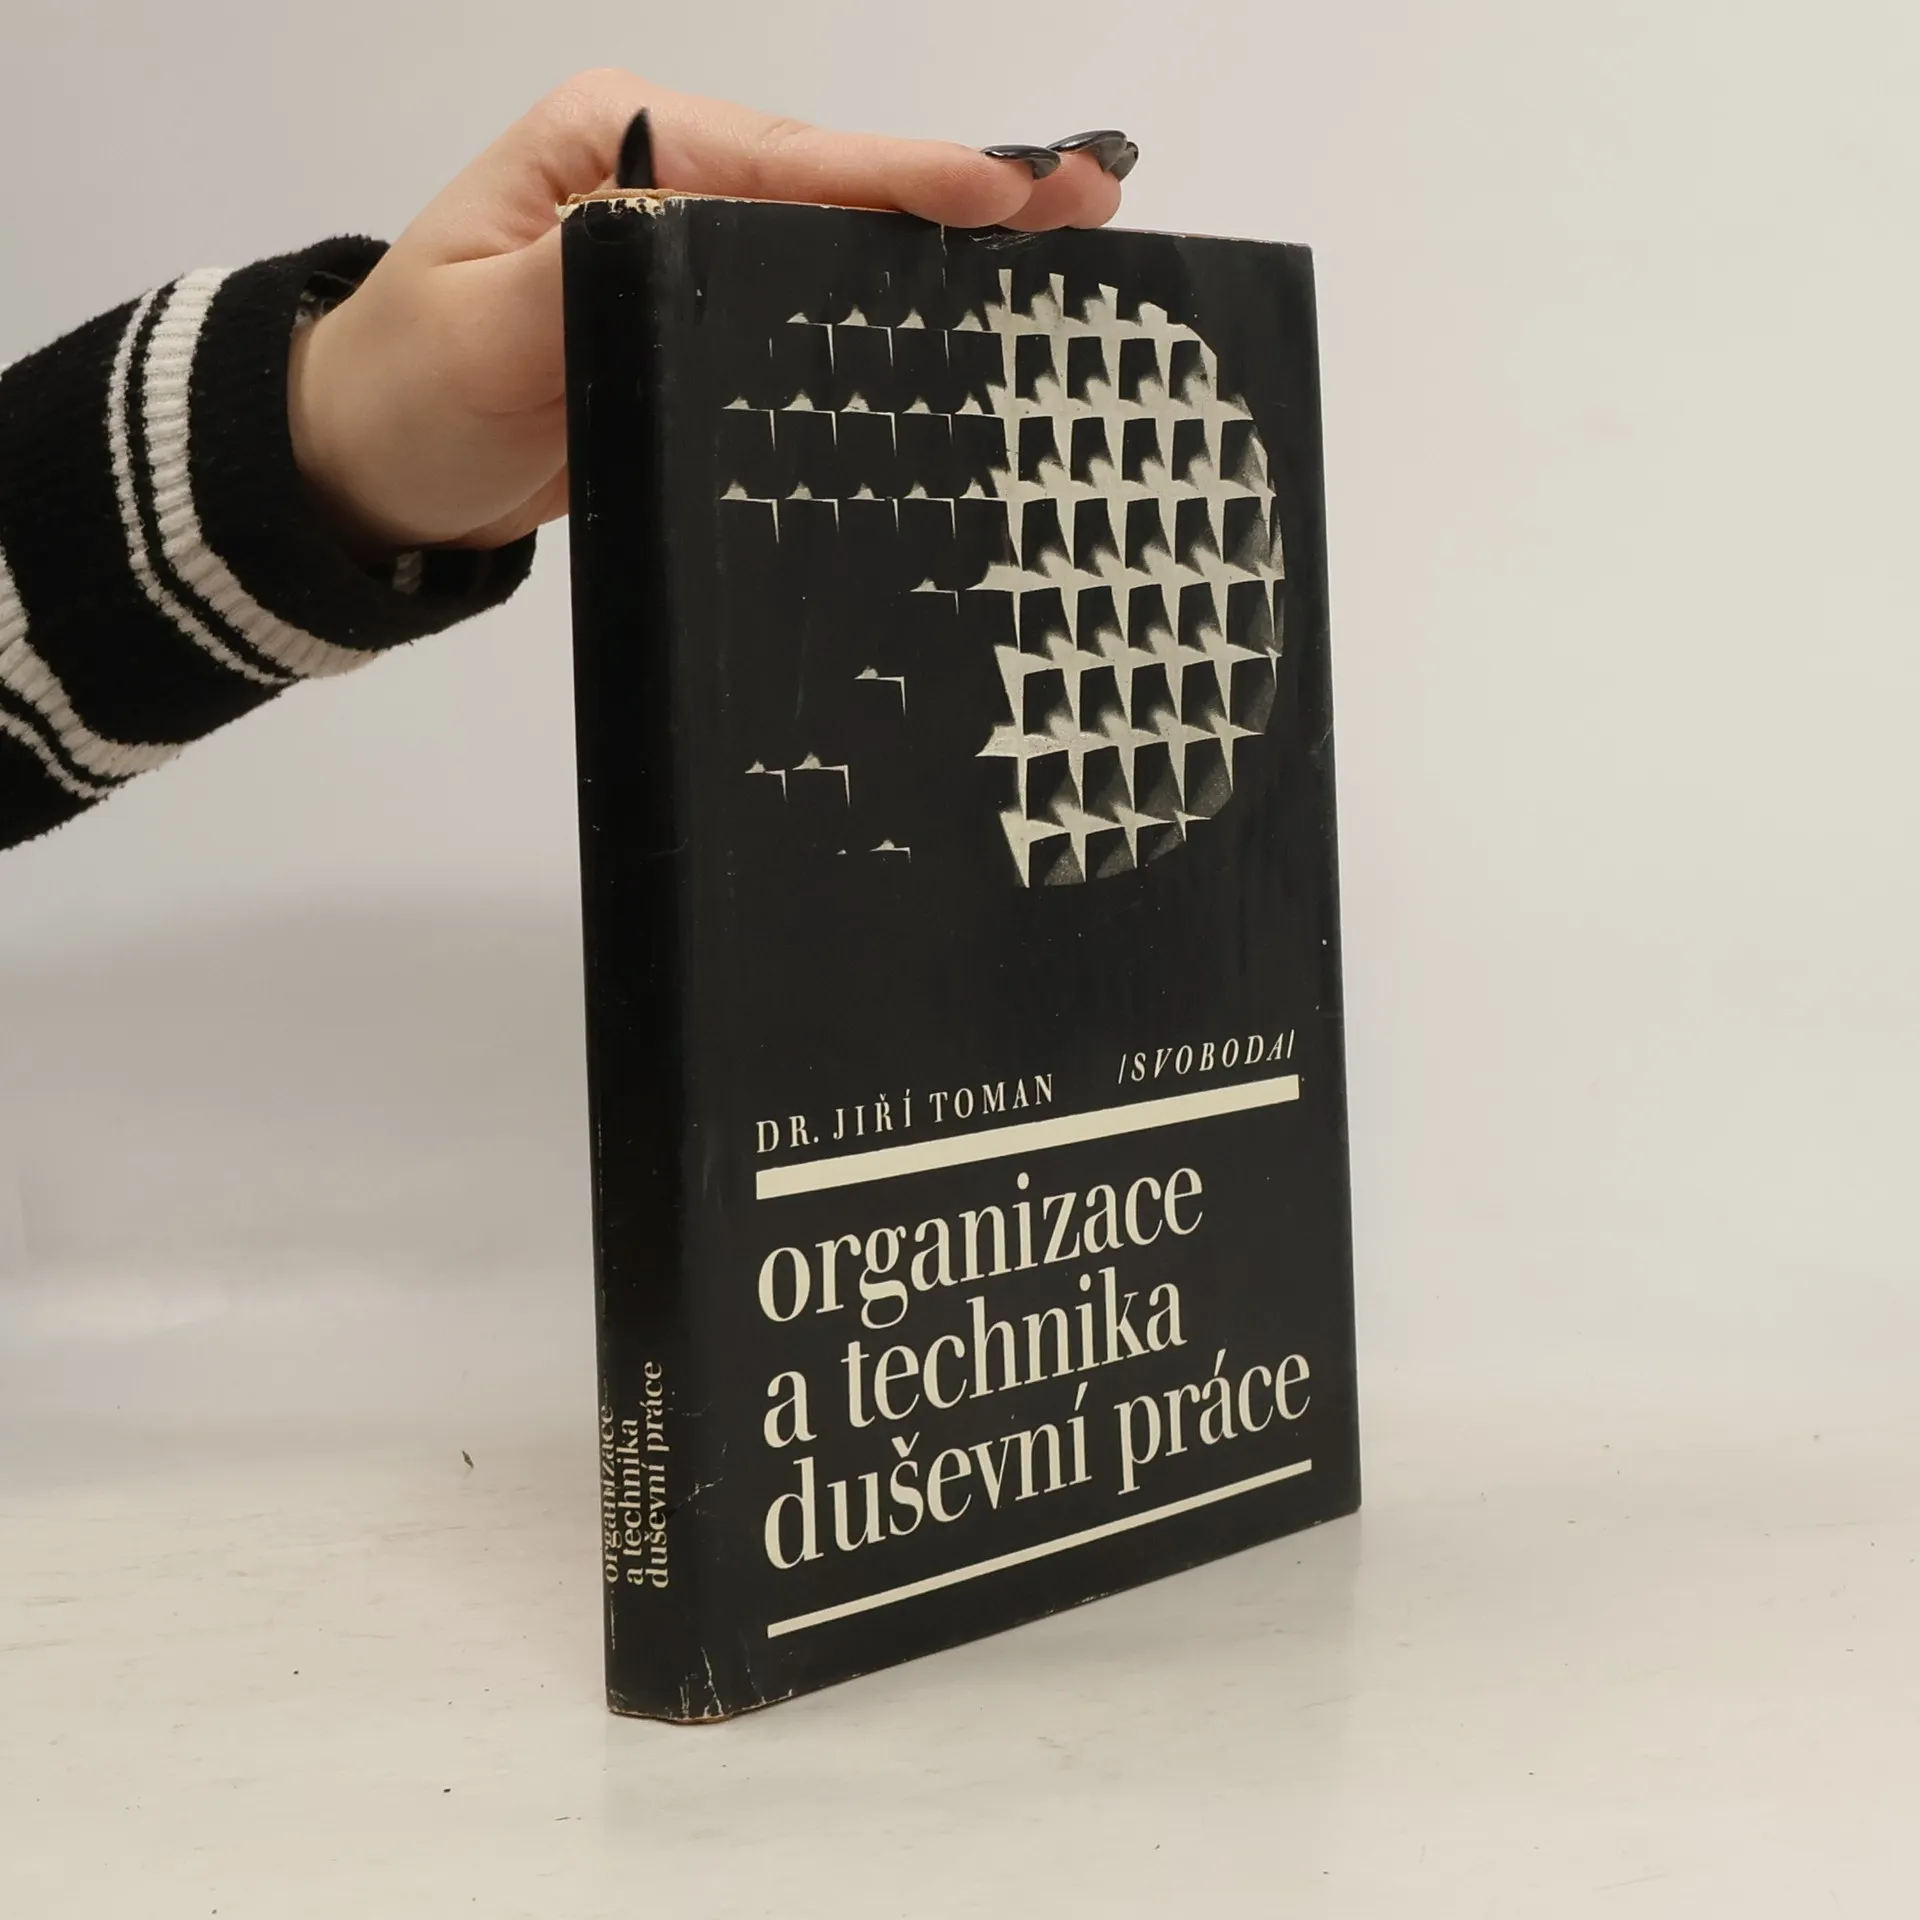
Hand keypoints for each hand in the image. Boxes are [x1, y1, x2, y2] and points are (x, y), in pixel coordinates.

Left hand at [287, 71, 1129, 555]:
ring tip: (1074, 249)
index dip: (899, 178)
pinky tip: (977, 328)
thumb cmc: (408, 394)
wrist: (372, 473)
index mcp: (613, 144)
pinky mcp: (705, 333)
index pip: (782, 158)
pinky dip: (899, 315)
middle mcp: (666, 182)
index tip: (1007, 193)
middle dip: (964, 196)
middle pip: (838, 187)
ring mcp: (693, 259)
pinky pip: (814, 316)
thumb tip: (704, 234)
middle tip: (1092, 200)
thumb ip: (588, 278)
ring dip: (953, 253)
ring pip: (842, 247)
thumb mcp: (481, 333)